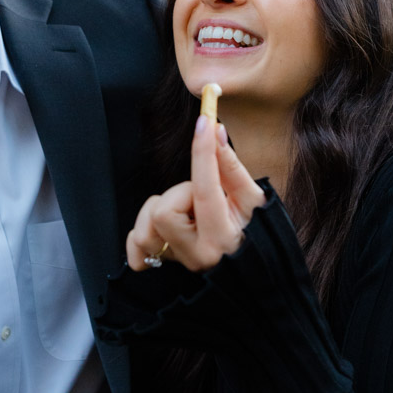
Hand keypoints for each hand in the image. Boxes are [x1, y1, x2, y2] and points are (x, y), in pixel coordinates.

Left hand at [126, 114, 265, 272]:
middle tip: (200, 198)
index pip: (204, 189)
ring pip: (147, 224)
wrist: (253, 271)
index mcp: (222, 239)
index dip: (203, 151)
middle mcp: (197, 256)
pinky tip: (164, 227)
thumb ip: (231, 167)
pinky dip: (144, 230)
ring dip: (164, 208)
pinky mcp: (162, 265)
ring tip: (189, 213)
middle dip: (180, 193)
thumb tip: (215, 131)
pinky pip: (135, 245)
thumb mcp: (253, 200)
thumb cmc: (257, 232)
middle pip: (164, 210)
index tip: (205, 121)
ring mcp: (177, 262)